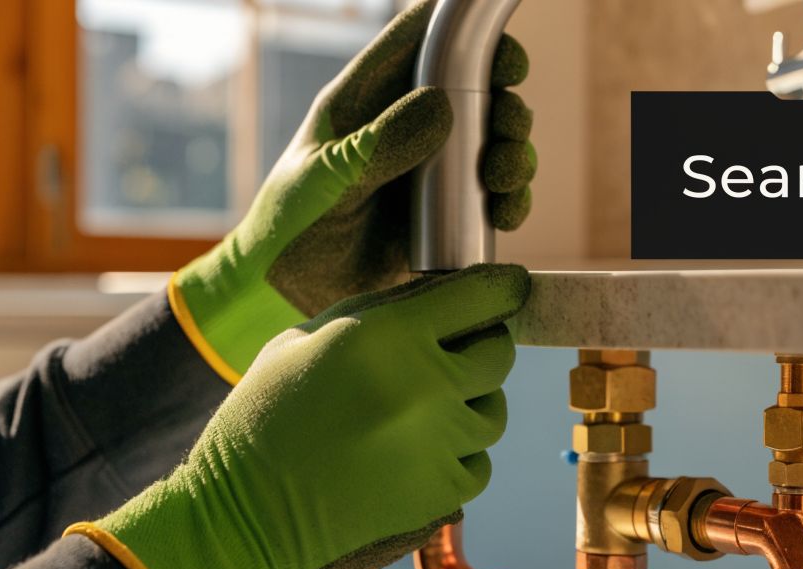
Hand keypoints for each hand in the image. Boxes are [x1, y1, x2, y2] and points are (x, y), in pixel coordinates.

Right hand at [70, 263, 530, 568]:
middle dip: (484, 348)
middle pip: (498, 355)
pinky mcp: (443, 490)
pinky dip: (460, 456)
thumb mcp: (307, 337)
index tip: (509, 288)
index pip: (480, 297)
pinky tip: (422, 452)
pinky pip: (479, 463)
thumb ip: (378, 315)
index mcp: (390, 334)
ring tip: (431, 410)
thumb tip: (437, 302)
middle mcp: (427, 383)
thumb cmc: (267, 413)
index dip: (501, 288)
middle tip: (462, 353)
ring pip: (494, 412)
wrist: (250, 509)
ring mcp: (440, 441)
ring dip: (472, 405)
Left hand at [171, 1, 536, 381]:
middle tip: (508, 127)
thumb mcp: (327, 180)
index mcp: (367, 100)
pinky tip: (504, 213)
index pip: (419, 43)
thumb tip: (443, 105)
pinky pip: (495, 199)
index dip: (462, 34)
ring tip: (504, 177)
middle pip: (475, 92)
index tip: (501, 55)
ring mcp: (431, 174)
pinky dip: (512, 201)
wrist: (288, 298)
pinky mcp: (449, 218)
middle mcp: (406, 128)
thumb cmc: (290, 228)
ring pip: (494, 144)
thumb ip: (378, 144)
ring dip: (514, 154)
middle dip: (504, 104)